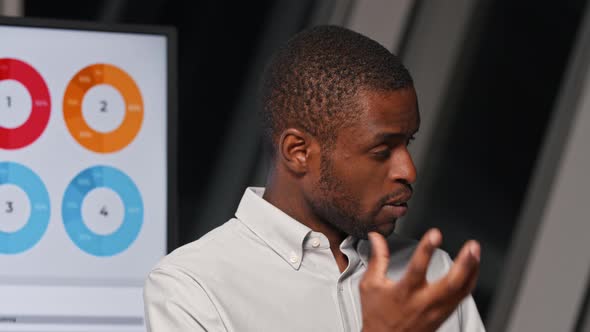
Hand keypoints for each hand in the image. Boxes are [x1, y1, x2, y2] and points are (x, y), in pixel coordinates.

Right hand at [360, 229, 479, 331]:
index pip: (417, 269)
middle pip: (450, 284)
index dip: (426, 250)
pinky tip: (473, 269)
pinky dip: (470, 281)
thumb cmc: (377, 316)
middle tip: (471, 247)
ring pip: (461, 291)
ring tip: (475, 252)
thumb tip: (377, 238)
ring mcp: (436, 311)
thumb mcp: (370, 286)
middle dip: (464, 264)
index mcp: (404, 293)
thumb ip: (377, 259)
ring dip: (472, 270)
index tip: (434, 234)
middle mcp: (423, 303)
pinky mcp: (444, 315)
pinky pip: (462, 297)